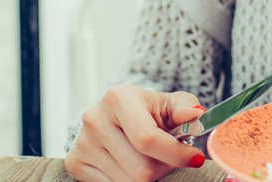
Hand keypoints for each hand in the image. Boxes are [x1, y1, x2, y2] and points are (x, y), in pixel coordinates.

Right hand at [65, 85, 207, 181]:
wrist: (115, 115)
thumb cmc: (149, 111)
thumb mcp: (170, 104)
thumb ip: (186, 109)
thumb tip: (196, 114)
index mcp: (119, 98)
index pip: (148, 139)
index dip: (176, 154)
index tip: (196, 159)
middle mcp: (95, 118)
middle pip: (140, 169)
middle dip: (163, 168)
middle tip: (168, 158)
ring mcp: (82, 143)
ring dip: (147, 177)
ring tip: (149, 159)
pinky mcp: (74, 163)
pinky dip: (128, 181)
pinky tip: (131, 164)